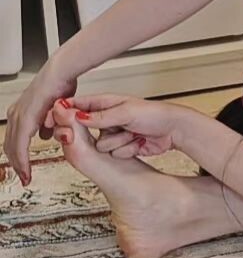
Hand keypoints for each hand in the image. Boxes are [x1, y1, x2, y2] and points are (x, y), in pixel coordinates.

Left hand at [3, 58, 78, 184]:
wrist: (62, 72)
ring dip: (19, 165)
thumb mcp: (55, 109)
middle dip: (17, 165)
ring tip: (26, 176)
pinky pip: (20, 145)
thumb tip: (45, 134)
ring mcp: (19, 116)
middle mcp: (16, 115)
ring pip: (13, 148)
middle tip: (24, 178)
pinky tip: (27, 167)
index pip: (14, 140)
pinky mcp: (25, 119)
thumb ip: (48, 123)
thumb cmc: (61, 85)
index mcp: (22, 112)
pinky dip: (22, 159)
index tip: (24, 171)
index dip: (19, 157)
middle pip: (10, 147)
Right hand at [52, 95, 188, 158]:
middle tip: (108, 133)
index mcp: (107, 103)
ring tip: (134, 133)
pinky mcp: (120, 147)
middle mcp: (107, 119)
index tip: (54, 120)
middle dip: (96, 134)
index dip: (64, 113)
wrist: (173, 130)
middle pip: (83, 130)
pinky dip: (127, 149)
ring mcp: (113, 134)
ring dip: (119, 142)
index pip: (78, 106)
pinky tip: (139, 142)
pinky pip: (113, 154)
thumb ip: (101, 116)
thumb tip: (77, 116)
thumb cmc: (155, 114)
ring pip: (100, 146)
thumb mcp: (126, 112)